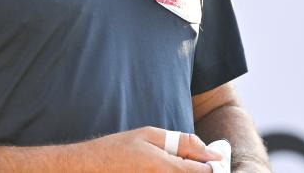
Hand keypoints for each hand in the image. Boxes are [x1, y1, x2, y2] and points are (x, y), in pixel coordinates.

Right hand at [88, 126, 222, 171]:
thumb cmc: (117, 149)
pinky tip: (159, 168)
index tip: (213, 159)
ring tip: (168, 162)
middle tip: (188, 159)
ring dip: (185, 171)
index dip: (211, 164)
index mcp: (166, 168)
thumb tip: (208, 150)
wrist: (90, 168)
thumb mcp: (149, 135)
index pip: (204, 172)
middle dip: (198, 169)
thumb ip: (182, 141)